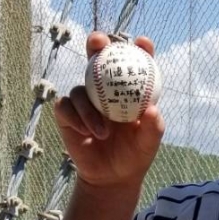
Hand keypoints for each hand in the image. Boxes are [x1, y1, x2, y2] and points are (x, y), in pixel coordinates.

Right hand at [54, 32, 164, 191]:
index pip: (133, 62)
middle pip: (97, 57)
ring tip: (103, 133)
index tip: (143, 42)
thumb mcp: (148, 144)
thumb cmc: (134, 156)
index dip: (139, 48)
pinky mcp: (67, 114)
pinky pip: (66, 107)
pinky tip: (86, 132)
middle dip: (97, 43)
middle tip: (99, 43)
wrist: (111, 177)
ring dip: (90, 110)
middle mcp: (103, 88)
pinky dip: (76, 118)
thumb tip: (152, 110)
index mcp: (128, 89)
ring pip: (80, 89)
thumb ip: (153, 127)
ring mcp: (84, 100)